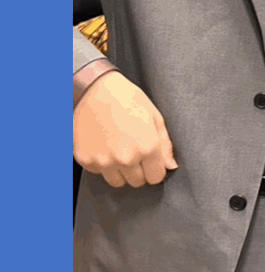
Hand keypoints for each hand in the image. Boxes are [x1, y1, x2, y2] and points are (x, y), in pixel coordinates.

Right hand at [74, 71, 177, 186]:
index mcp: (147, 147)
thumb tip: (170, 166)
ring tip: (119, 150)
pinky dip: (102, 164)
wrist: (93, 89)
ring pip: (118, 182)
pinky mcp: (85, 160)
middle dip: (139, 171)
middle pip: (137, 182)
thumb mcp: (154, 116)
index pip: (156, 177)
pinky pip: (98, 173)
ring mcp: (103, 161)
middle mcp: (125, 158)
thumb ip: (165, 144)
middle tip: (134, 152)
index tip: (151, 161)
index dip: (155, 169)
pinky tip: (104, 146)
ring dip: (121, 171)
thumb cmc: (127, 99)